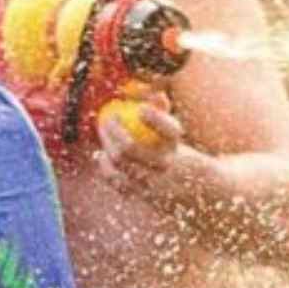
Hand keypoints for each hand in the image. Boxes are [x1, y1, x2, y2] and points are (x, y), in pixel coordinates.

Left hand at [92, 105, 213, 209]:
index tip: (141, 108)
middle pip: (130, 148)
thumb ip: (163, 112)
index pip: (169, 131)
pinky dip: (105, 168)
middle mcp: (165, 167)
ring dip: (107, 146)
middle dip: (115, 131)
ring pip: (120, 164)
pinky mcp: (139, 195)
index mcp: (178, 149)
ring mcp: (151, 183)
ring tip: (104, 131)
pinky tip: (100, 155)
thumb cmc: (173, 152)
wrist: (188, 192)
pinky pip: (116, 180)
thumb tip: (154, 92)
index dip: (156, 119)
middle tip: (109, 117)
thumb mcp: (173, 135)